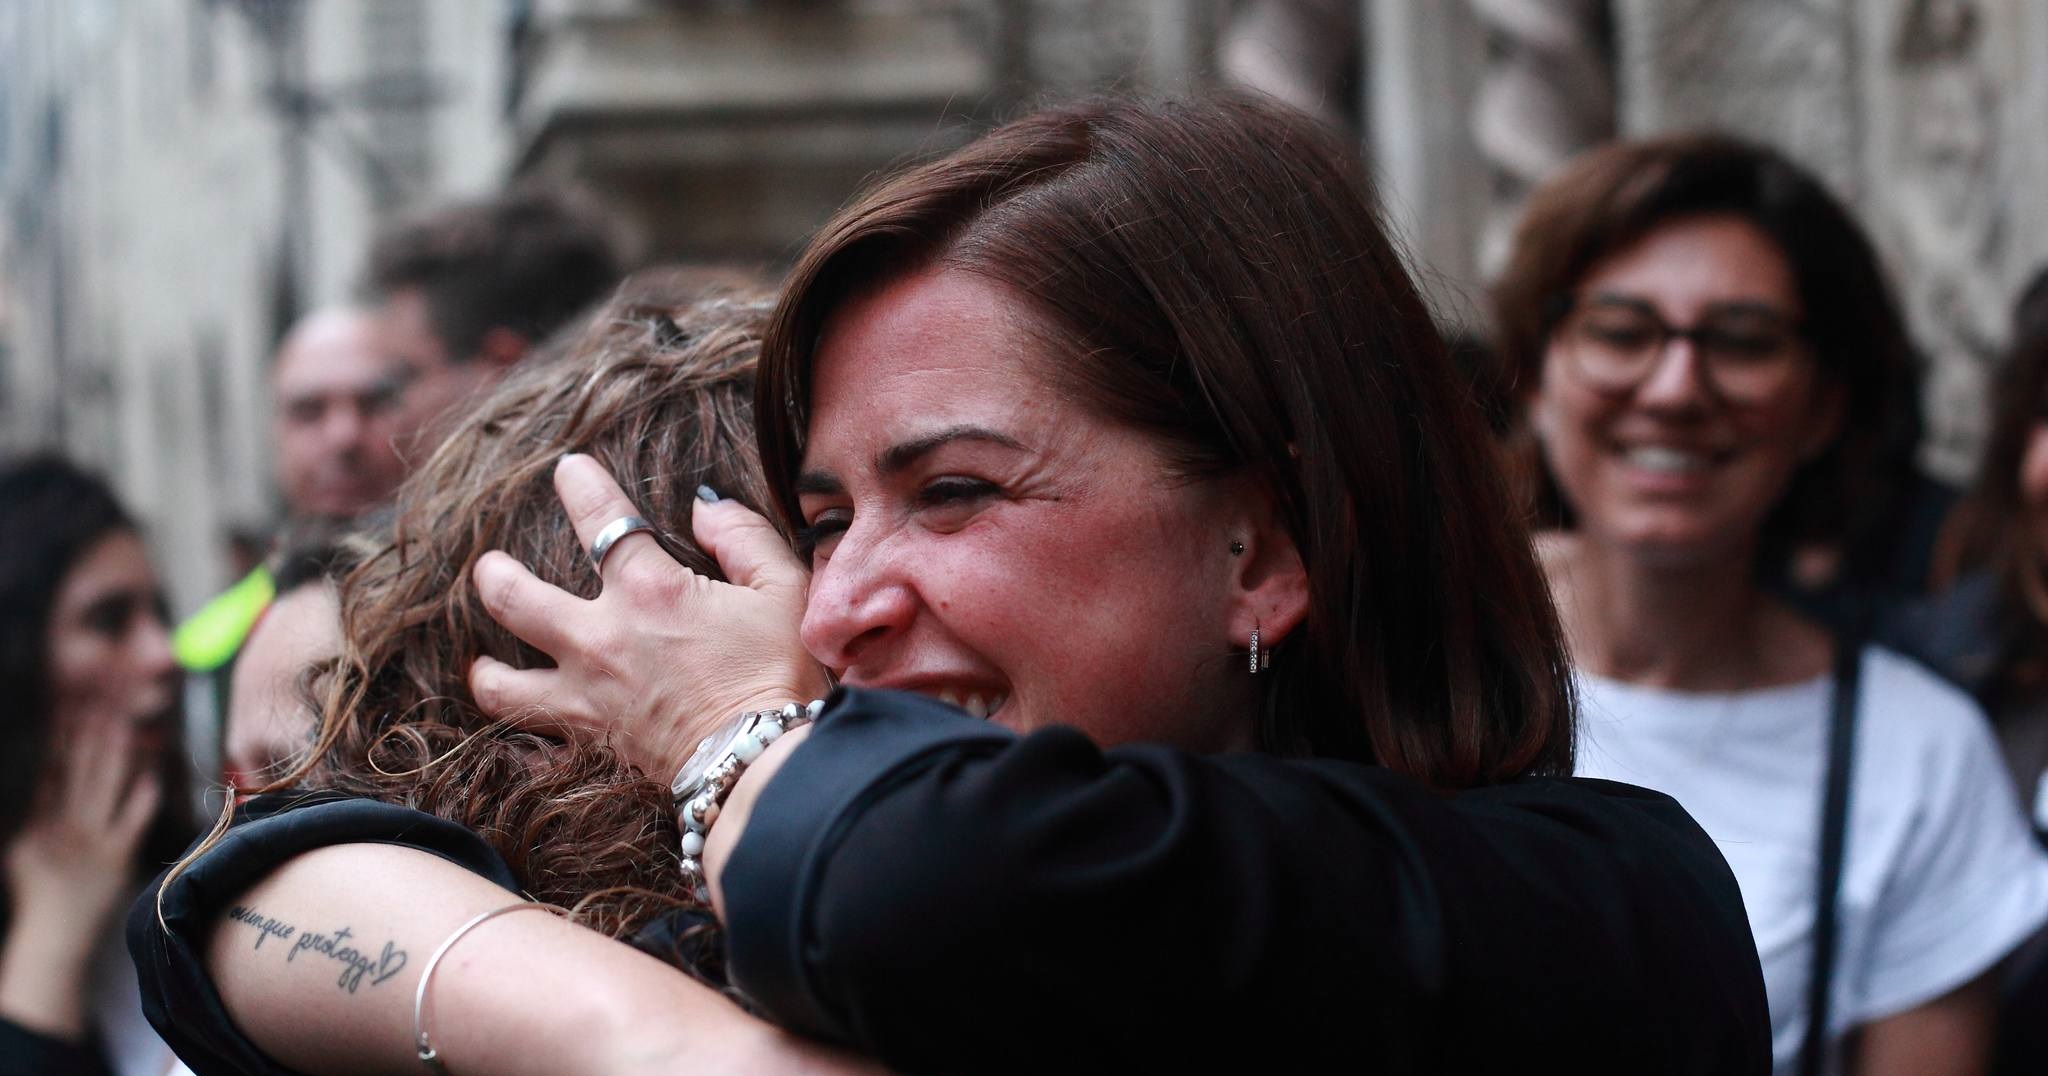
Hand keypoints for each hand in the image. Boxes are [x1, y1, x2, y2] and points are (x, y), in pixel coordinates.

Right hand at [1, 712, 159, 1036]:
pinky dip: (142, 793)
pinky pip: (132, 818)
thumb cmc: (39, 890)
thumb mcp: (21, 849)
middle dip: (90, 733)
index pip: (48, 769)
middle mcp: (61, 827)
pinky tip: (152, 770)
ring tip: (124, 721)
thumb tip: (45, 774)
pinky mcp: (116, 855)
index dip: (62, 736)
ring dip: (114, 752)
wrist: (55, 934)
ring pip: (103, 786)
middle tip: (104, 698)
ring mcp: (90, 840)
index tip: (73, 706)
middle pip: (77, 769)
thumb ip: (34, 811)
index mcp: (34, 822)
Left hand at [469, 454, 827, 779]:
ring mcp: (587, 697)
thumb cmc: (778, 674)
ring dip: (486, 668)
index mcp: (649, 591)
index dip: (579, 485)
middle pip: (514, 598)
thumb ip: (742, 536)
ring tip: (483, 662)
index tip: (568, 470)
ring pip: (500, 683)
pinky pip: (531, 740)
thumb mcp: (782, 589)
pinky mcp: (591, 744)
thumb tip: (705, 506)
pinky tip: (523, 725)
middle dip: (495, 575)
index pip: (599, 518)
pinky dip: (520, 732)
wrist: (763, 763)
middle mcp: (601, 639)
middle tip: (490, 567)